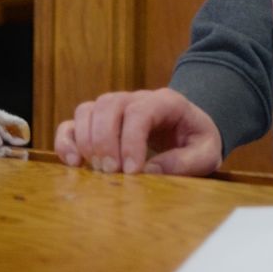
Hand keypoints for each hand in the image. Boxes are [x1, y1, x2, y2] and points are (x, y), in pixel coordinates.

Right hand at [54, 89, 220, 176]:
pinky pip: (72, 123)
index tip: (131, 171)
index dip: (131, 141)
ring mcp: (115, 108)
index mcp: (167, 102)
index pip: (141, 112)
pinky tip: (74, 162)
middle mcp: (137, 98)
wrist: (189, 133)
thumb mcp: (205, 153)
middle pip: (109, 106)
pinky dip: (67, 140)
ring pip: (88, 110)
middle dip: (106, 141)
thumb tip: (149, 170)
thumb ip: (185, 162)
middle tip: (112, 172)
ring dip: (86, 141)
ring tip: (96, 169)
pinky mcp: (98, 122)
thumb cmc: (197, 142)